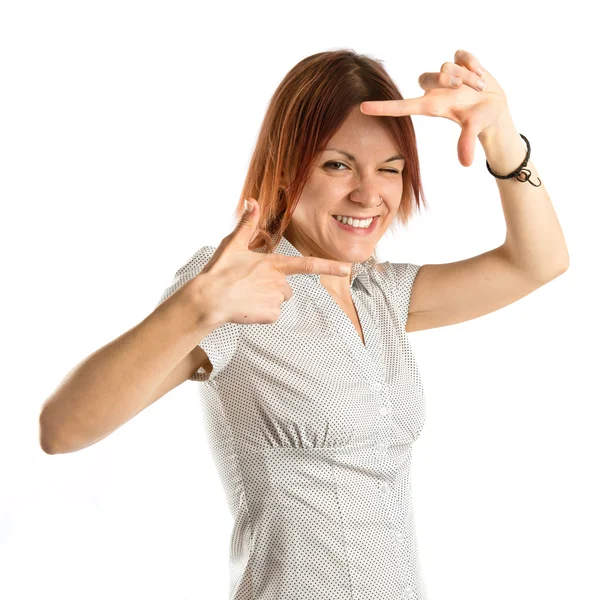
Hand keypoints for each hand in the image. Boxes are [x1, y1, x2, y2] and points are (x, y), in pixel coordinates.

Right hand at [194, 198, 352, 325]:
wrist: (207, 299)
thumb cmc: (219, 271)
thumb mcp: (233, 244)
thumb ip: (247, 224)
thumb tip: (252, 201)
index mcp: (273, 264)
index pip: (307, 265)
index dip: (329, 266)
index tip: (347, 268)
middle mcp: (279, 281)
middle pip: (286, 286)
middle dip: (273, 287)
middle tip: (250, 285)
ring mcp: (276, 299)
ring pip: (279, 300)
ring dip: (267, 299)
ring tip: (246, 296)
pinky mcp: (270, 315)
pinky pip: (271, 314)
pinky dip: (261, 313)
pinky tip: (246, 307)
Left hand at [360, 48, 509, 166]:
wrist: (496, 107)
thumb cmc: (480, 120)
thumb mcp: (474, 129)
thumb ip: (467, 142)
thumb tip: (466, 163)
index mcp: (431, 106)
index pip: (401, 107)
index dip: (383, 108)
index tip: (363, 108)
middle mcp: (435, 90)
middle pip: (425, 77)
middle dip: (447, 79)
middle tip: (464, 88)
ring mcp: (446, 75)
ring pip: (446, 66)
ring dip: (466, 76)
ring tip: (479, 86)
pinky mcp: (458, 61)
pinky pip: (461, 55)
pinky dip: (473, 63)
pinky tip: (481, 74)